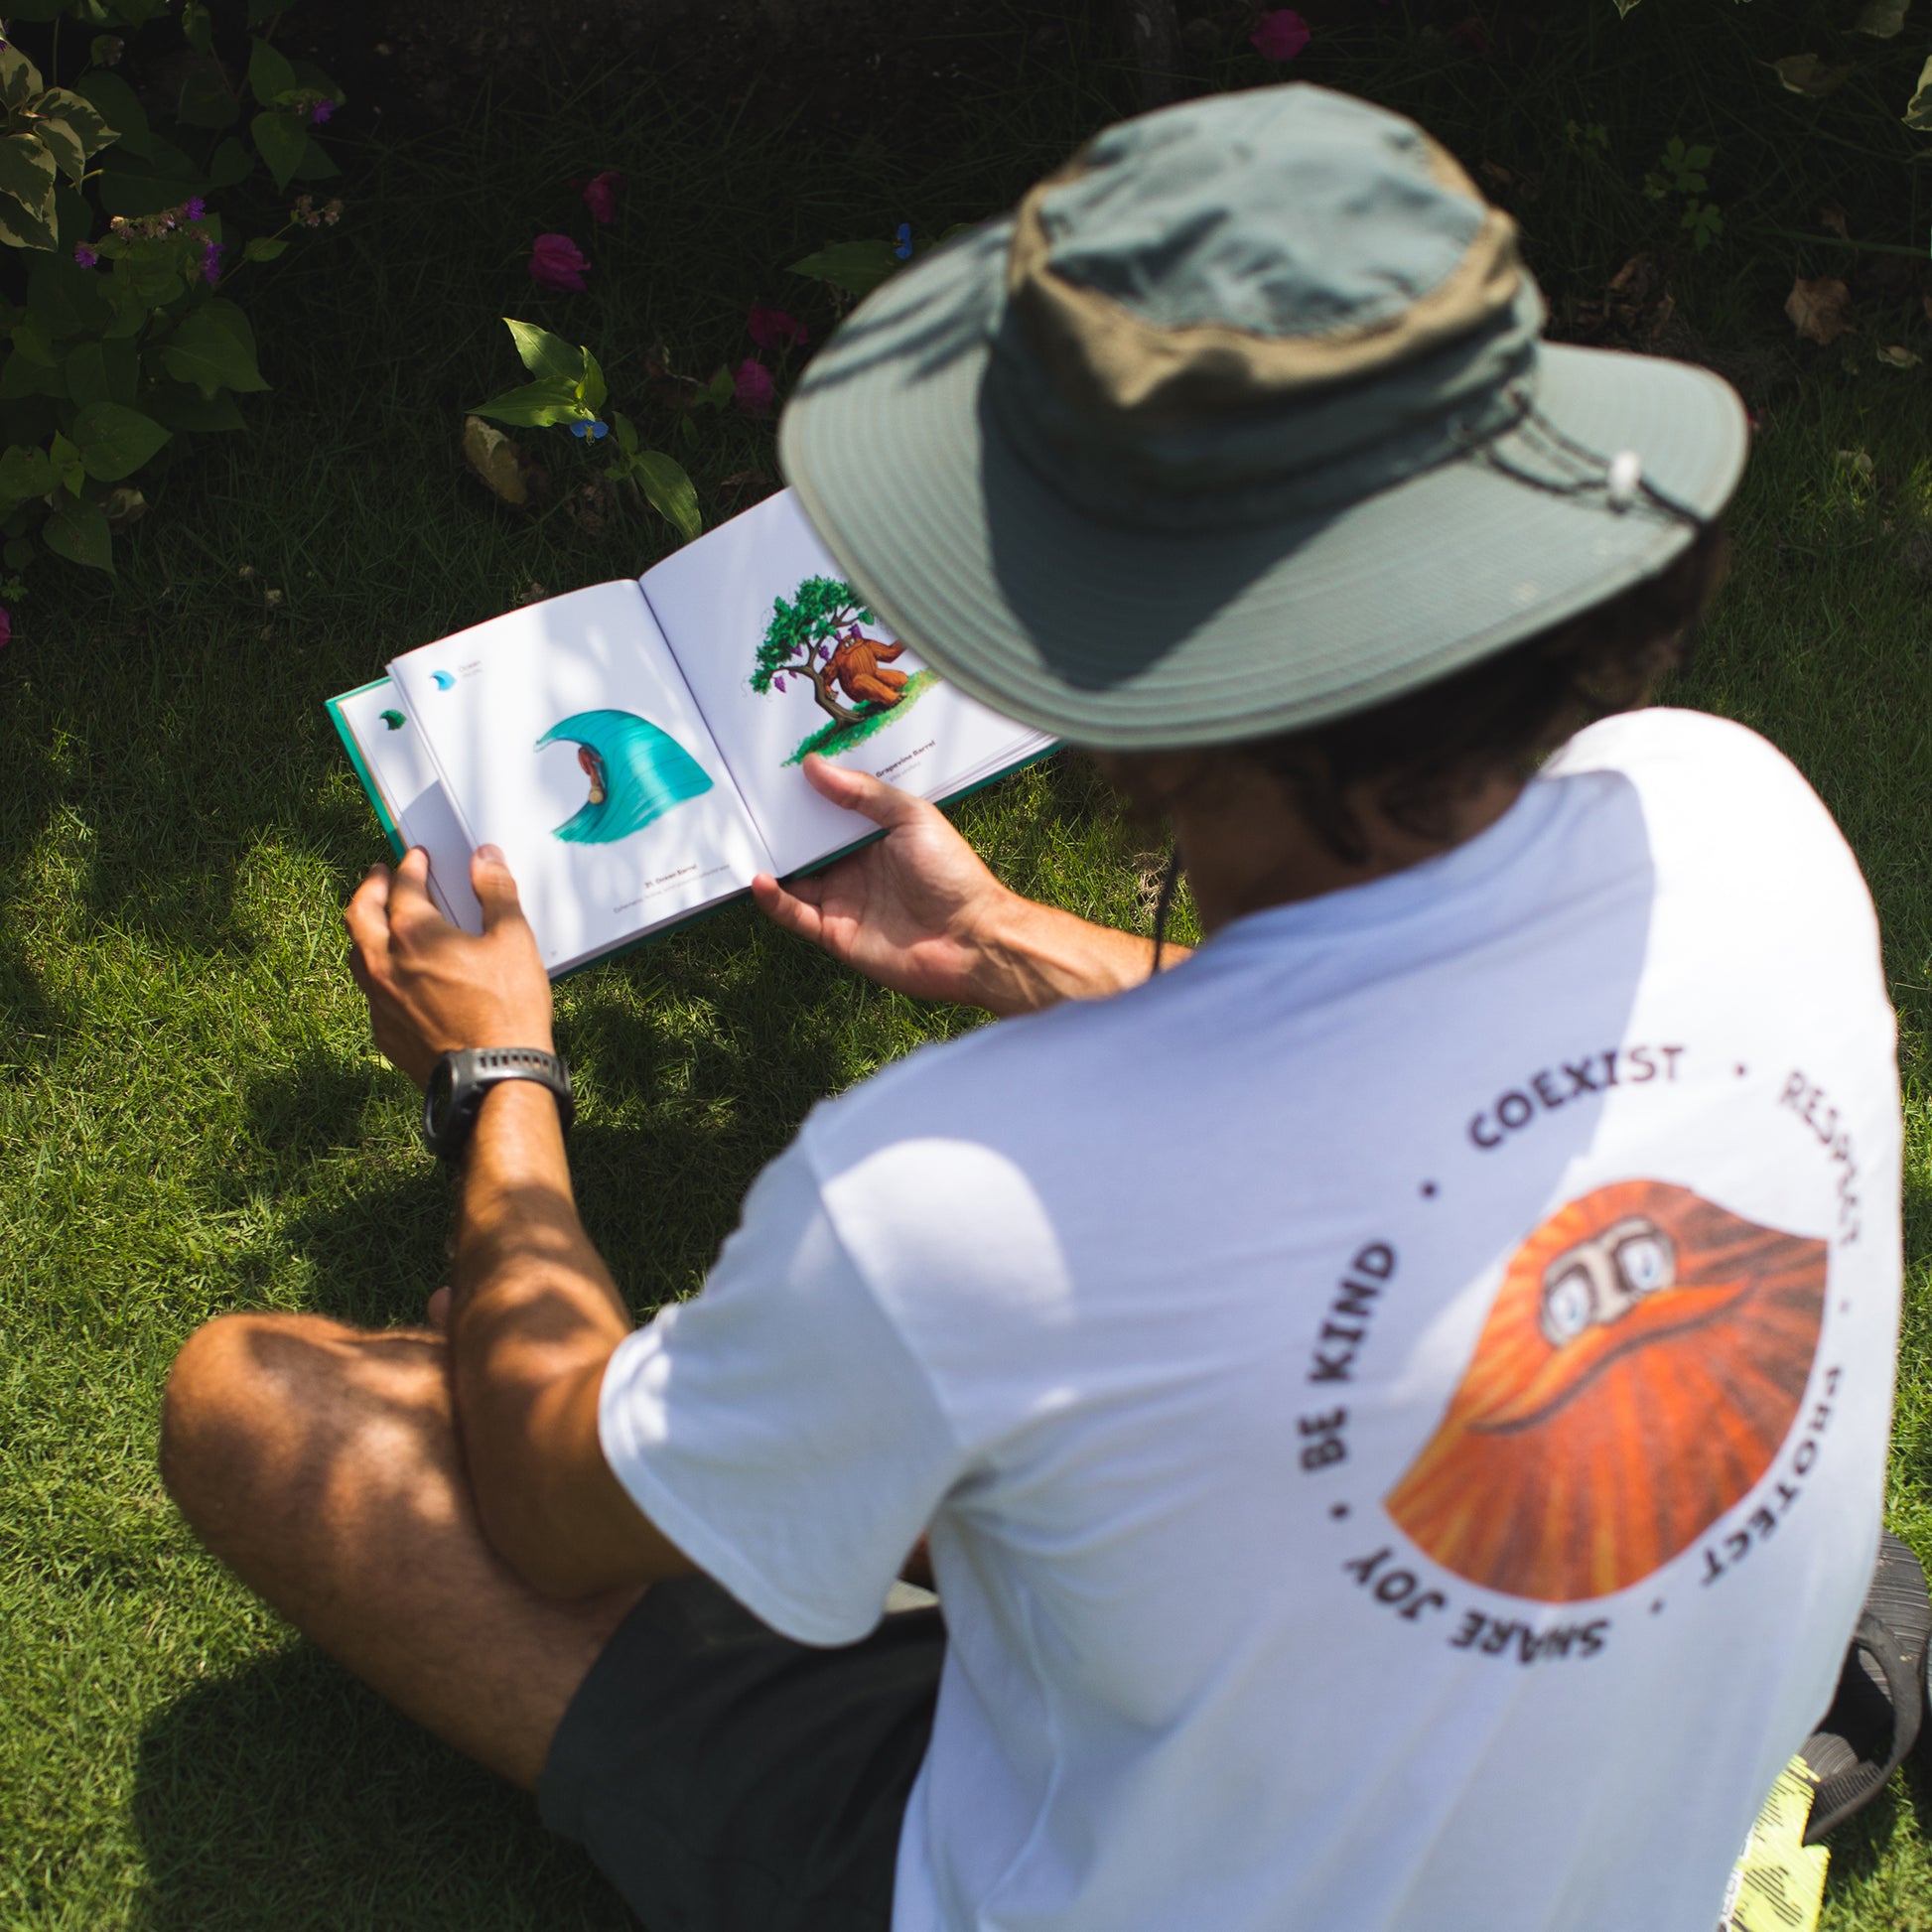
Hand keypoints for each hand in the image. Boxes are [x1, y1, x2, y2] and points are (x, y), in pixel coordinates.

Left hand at [345, 845, 554, 1088]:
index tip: (416, 858)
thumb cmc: (507, 1010)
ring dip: (367, 930)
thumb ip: (496, 893)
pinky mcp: (386, 1032)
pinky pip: (371, 992)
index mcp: (415, 934)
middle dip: (371, 888)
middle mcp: (385, 964)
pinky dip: (379, 972)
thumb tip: (486, 858)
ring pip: (357, 954)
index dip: (410, 867)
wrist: (493, 1078)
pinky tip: (398, 976)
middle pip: (361, 913)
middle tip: (380, 875)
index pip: (402, 886)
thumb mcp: (514, 941)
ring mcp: (380, 1001)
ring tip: (381, 922)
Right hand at [751, 757, 1024, 1009]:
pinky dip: (773, 899)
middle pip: (805, 843)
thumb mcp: (911, 818)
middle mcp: (855, 866)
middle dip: (776, 825)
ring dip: (767, 861)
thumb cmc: (952, 873)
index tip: (773, 770)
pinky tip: (758, 879)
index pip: (830, 811)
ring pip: (793, 878)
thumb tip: (814, 765)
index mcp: (875, 835)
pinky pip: (795, 914)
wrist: (972, 940)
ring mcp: (843, 900)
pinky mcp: (835, 933)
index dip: (805, 794)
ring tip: (734, 838)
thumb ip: (863, 794)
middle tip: (739, 801)